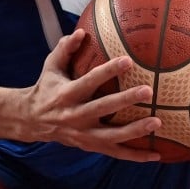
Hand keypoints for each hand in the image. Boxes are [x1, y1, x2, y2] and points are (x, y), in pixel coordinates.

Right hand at [30, 31, 161, 161]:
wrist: (32, 120)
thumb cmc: (47, 87)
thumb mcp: (51, 66)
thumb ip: (65, 48)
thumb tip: (81, 32)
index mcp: (67, 94)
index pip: (90, 81)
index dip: (108, 71)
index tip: (128, 60)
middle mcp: (75, 115)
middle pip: (103, 108)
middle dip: (126, 100)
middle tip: (148, 91)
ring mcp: (84, 134)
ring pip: (112, 136)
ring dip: (135, 130)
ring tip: (157, 122)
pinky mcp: (90, 146)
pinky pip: (115, 153)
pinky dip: (135, 156)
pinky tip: (156, 155)